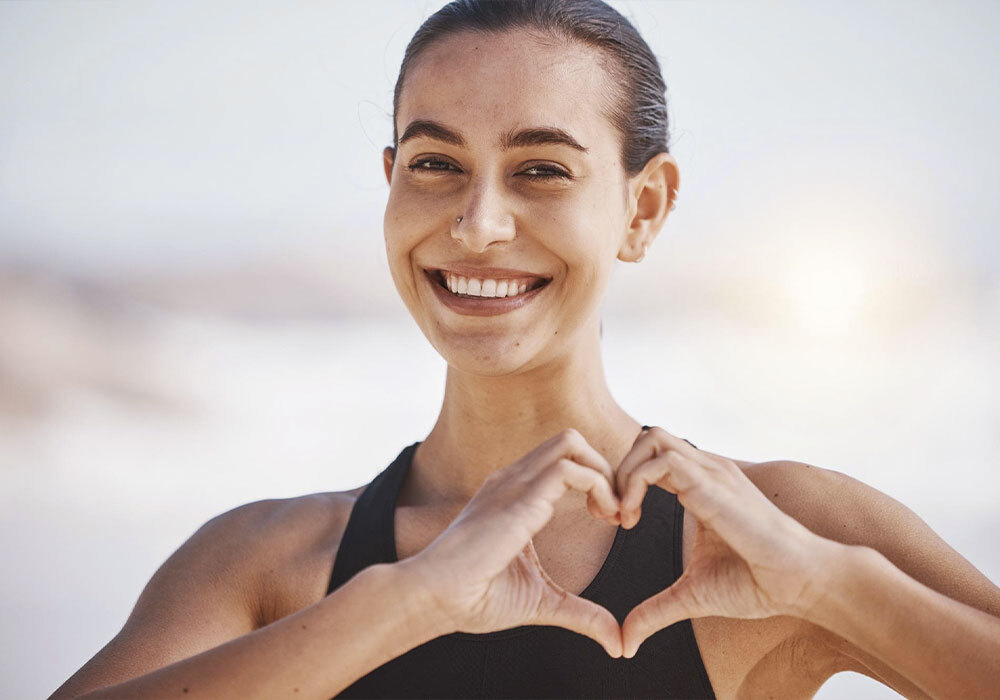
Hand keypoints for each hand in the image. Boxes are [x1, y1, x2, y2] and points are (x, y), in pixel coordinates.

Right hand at [400, 428, 624, 656]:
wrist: (435, 599)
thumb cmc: (476, 598)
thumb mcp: (542, 602)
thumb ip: (582, 614)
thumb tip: (618, 642)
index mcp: (516, 494)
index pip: (565, 459)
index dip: (598, 481)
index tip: (611, 519)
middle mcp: (515, 480)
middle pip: (572, 440)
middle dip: (606, 469)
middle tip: (616, 513)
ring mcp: (515, 484)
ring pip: (572, 442)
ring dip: (604, 473)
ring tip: (612, 514)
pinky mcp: (519, 499)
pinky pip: (568, 469)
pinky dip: (599, 486)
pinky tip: (602, 518)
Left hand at [614, 426, 833, 657]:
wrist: (800, 582)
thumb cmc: (756, 583)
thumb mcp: (691, 595)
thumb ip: (655, 611)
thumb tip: (626, 642)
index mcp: (701, 484)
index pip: (650, 457)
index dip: (622, 482)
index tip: (613, 521)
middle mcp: (706, 470)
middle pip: (647, 437)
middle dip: (616, 470)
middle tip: (609, 514)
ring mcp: (711, 472)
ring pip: (652, 438)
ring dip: (624, 474)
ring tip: (621, 517)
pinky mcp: (714, 484)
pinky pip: (662, 462)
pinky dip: (634, 484)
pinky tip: (633, 521)